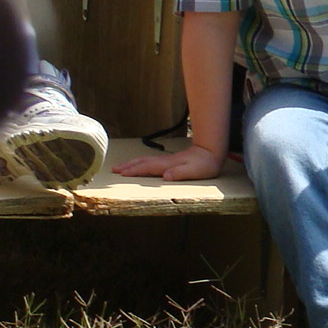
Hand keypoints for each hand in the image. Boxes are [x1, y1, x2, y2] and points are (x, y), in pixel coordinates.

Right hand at [112, 143, 226, 181]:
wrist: (213, 151)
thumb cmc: (206, 164)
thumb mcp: (195, 170)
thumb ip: (180, 172)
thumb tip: (165, 176)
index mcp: (169, 165)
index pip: (148, 168)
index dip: (135, 171)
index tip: (122, 173)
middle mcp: (166, 161)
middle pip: (143, 162)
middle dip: (129, 166)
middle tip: (114, 169)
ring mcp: (168, 159)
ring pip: (146, 160)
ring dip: (133, 163)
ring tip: (121, 166)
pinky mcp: (171, 160)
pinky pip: (152, 161)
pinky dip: (142, 162)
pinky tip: (140, 163)